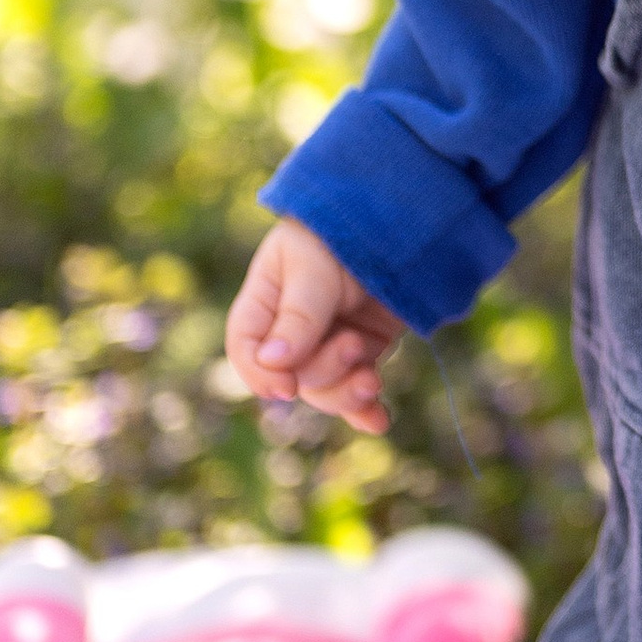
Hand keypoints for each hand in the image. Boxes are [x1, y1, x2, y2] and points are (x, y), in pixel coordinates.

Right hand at [226, 220, 405, 436]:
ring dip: (347, 393)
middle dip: (323, 371)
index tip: (286, 387)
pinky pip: (357, 391)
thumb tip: (272, 362)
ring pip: (325, 390)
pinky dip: (366, 409)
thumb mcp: (313, 269)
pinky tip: (378, 422)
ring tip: (373, 379)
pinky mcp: (364, 352)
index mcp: (265, 304)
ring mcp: (329, 343)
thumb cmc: (340, 234)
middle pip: (293, 377)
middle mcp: (292, 331)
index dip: (260, 375)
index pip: (245, 350)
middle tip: (353, 344)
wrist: (396, 219)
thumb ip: (298, 315)